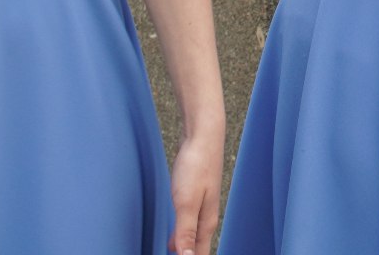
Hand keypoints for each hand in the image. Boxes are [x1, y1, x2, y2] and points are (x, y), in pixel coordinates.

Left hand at [165, 125, 222, 253]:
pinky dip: (181, 237)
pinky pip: (189, 225)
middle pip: (198, 249)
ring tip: (172, 254)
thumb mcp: (186, 201)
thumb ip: (185, 231)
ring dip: (184, 250)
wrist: (202, 135)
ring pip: (193, 238)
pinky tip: (173, 239)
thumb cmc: (196, 165)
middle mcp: (206, 217)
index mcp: (206, 222)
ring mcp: (201, 207)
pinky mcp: (194, 197)